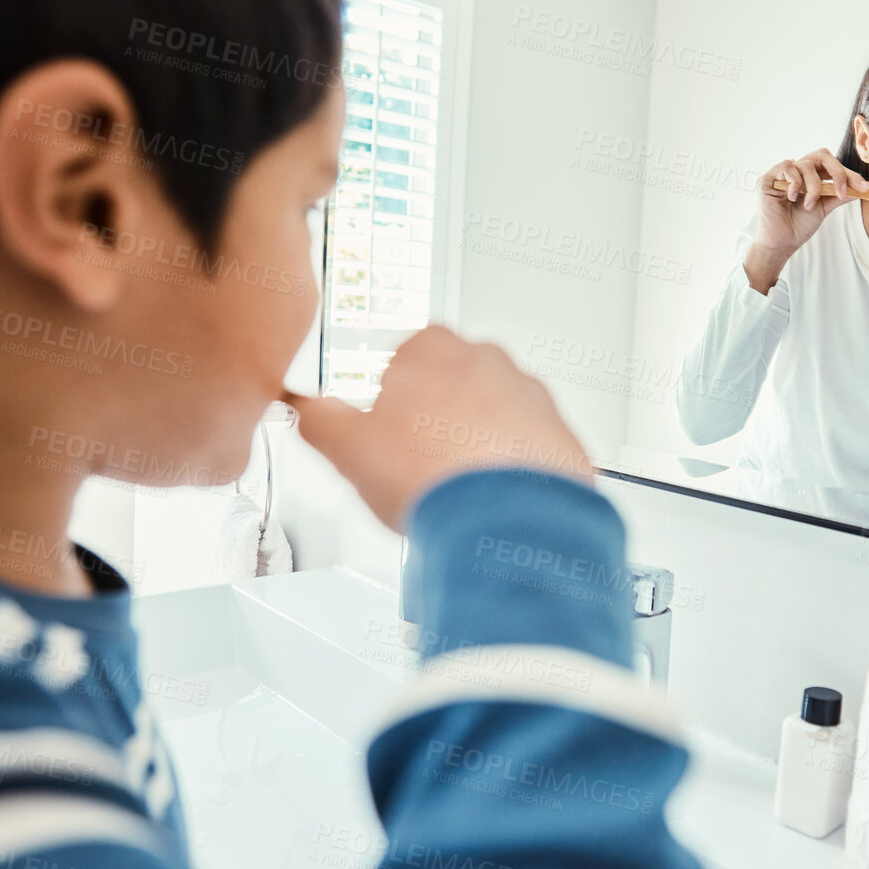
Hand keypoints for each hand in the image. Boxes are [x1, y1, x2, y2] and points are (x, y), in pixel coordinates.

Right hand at [287, 326, 593, 530]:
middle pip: (451, 384)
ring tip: (454, 488)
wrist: (508, 520)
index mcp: (433, 348)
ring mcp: (532, 396)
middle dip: (435, 417)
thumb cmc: (433, 477)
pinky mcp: (562, 436)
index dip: (389, 397)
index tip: (384, 426)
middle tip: (415, 461)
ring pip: (494, 414)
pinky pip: (530, 447)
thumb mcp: (348, 449)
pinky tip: (492, 500)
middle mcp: (490, 360)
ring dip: (476, 442)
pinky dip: (512, 468)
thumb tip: (306, 412)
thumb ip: (319, 421)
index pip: (403, 356)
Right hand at [744, 148, 868, 292]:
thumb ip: (841, 195)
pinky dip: (795, 183)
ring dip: (813, 187)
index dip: (850, 175)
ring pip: (807, 164)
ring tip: (808, 205)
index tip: (866, 188)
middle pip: (822, 155)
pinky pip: (788, 167)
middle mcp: (798, 171)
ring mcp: (783, 173)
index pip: (833, 167)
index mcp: (812, 176)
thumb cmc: (799, 226)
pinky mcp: (769, 177)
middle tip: (841, 191)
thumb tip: (865, 187)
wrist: (781, 244)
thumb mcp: (825, 208)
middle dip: (836, 172)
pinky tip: (792, 198)